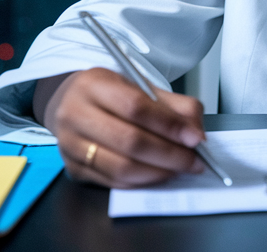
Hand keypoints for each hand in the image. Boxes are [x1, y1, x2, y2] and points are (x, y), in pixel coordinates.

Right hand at [34, 68, 207, 187]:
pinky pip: (113, 182)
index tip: (195, 138)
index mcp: (93, 85)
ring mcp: (70, 144)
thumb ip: (174, 106)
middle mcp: (75, 114)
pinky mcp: (73, 168)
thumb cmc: (111, 94)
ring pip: (120, 167)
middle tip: (193, 161)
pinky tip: (158, 175)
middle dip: (169, 155)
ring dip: (158, 172)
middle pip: (129, 141)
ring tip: (179, 169)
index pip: (136, 107)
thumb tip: (196, 133)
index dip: (169, 126)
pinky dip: (142, 182)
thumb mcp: (141, 86)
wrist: (71, 103)